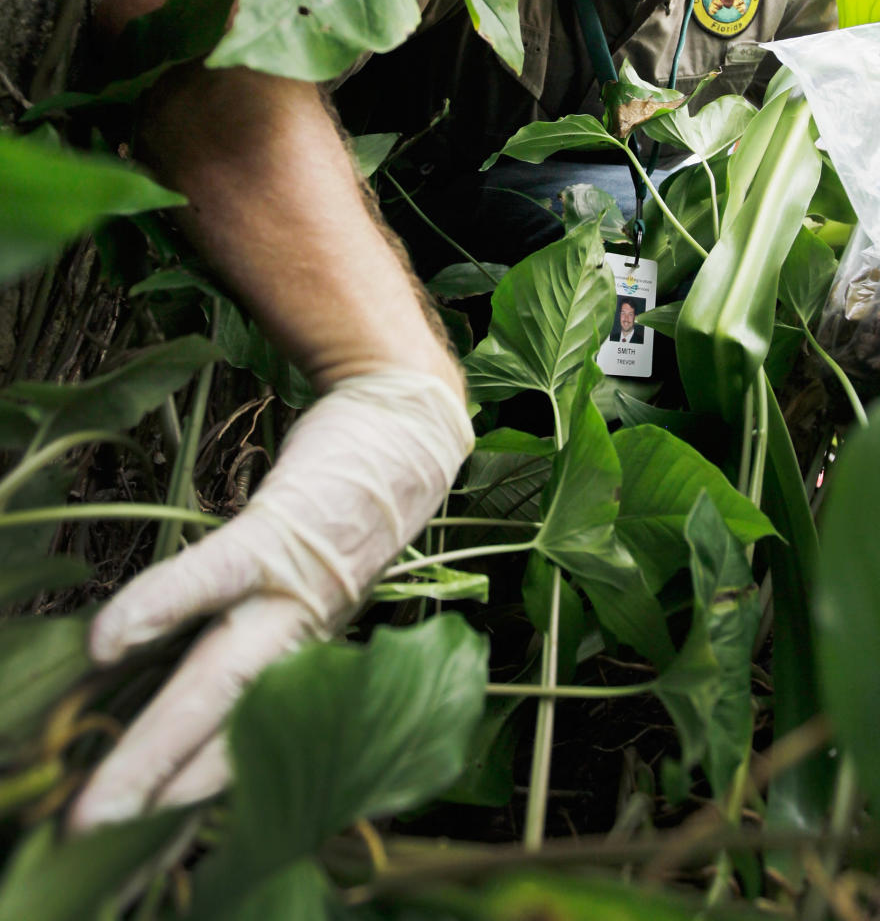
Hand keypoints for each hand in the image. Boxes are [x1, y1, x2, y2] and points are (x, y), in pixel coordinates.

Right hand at [69, 369, 472, 829]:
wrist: (409, 422)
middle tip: (96, 830)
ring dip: (160, 736)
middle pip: (226, 722)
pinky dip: (165, 604)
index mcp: (308, 644)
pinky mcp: (284, 528)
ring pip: (221, 674)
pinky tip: (113, 637)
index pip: (250, 730)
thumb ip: (274, 606)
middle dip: (160, 782)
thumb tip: (204, 630)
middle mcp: (306, 630)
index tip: (148, 823)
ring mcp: (297, 584)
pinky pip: (217, 575)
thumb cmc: (351, 496)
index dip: (198, 779)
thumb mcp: (318, 566)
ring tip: (104, 788)